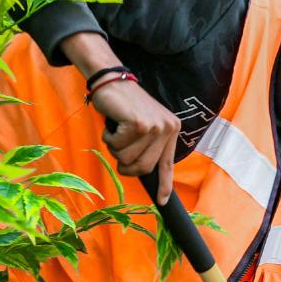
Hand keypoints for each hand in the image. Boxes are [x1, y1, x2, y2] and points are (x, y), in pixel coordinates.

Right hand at [91, 74, 181, 199]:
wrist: (112, 80)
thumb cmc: (124, 106)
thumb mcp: (143, 127)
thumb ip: (146, 147)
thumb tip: (139, 171)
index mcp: (171, 130)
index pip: (167, 164)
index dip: (164, 185)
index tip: (162, 201)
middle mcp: (167, 128)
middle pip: (143, 167)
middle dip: (125, 164)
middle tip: (117, 147)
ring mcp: (154, 126)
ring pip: (127, 158)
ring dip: (114, 148)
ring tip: (117, 130)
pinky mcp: (139, 124)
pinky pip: (117, 146)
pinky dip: (109, 137)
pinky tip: (113, 123)